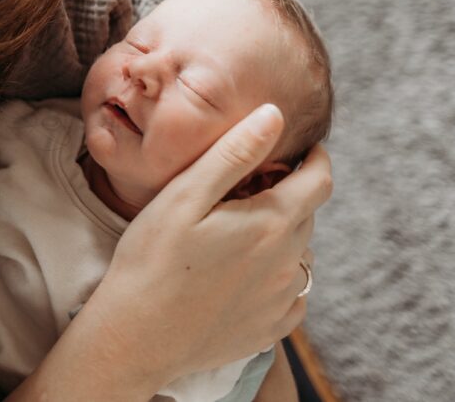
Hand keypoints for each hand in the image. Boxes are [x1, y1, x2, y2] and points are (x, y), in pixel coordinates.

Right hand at [11, 104, 331, 399]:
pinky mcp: (270, 328)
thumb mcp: (185, 196)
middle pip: (307, 213)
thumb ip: (233, 153)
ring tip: (240, 230)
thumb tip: (273, 114)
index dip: (314, 157)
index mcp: (272, 223)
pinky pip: (291, 294)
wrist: (134, 338)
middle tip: (251, 185)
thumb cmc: (150, 260)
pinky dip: (276, 277)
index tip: (300, 148)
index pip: (320, 179)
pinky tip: (242, 273)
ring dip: (283, 235)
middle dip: (289, 192)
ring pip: (300, 254)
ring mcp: (281, 300)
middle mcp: (288, 263)